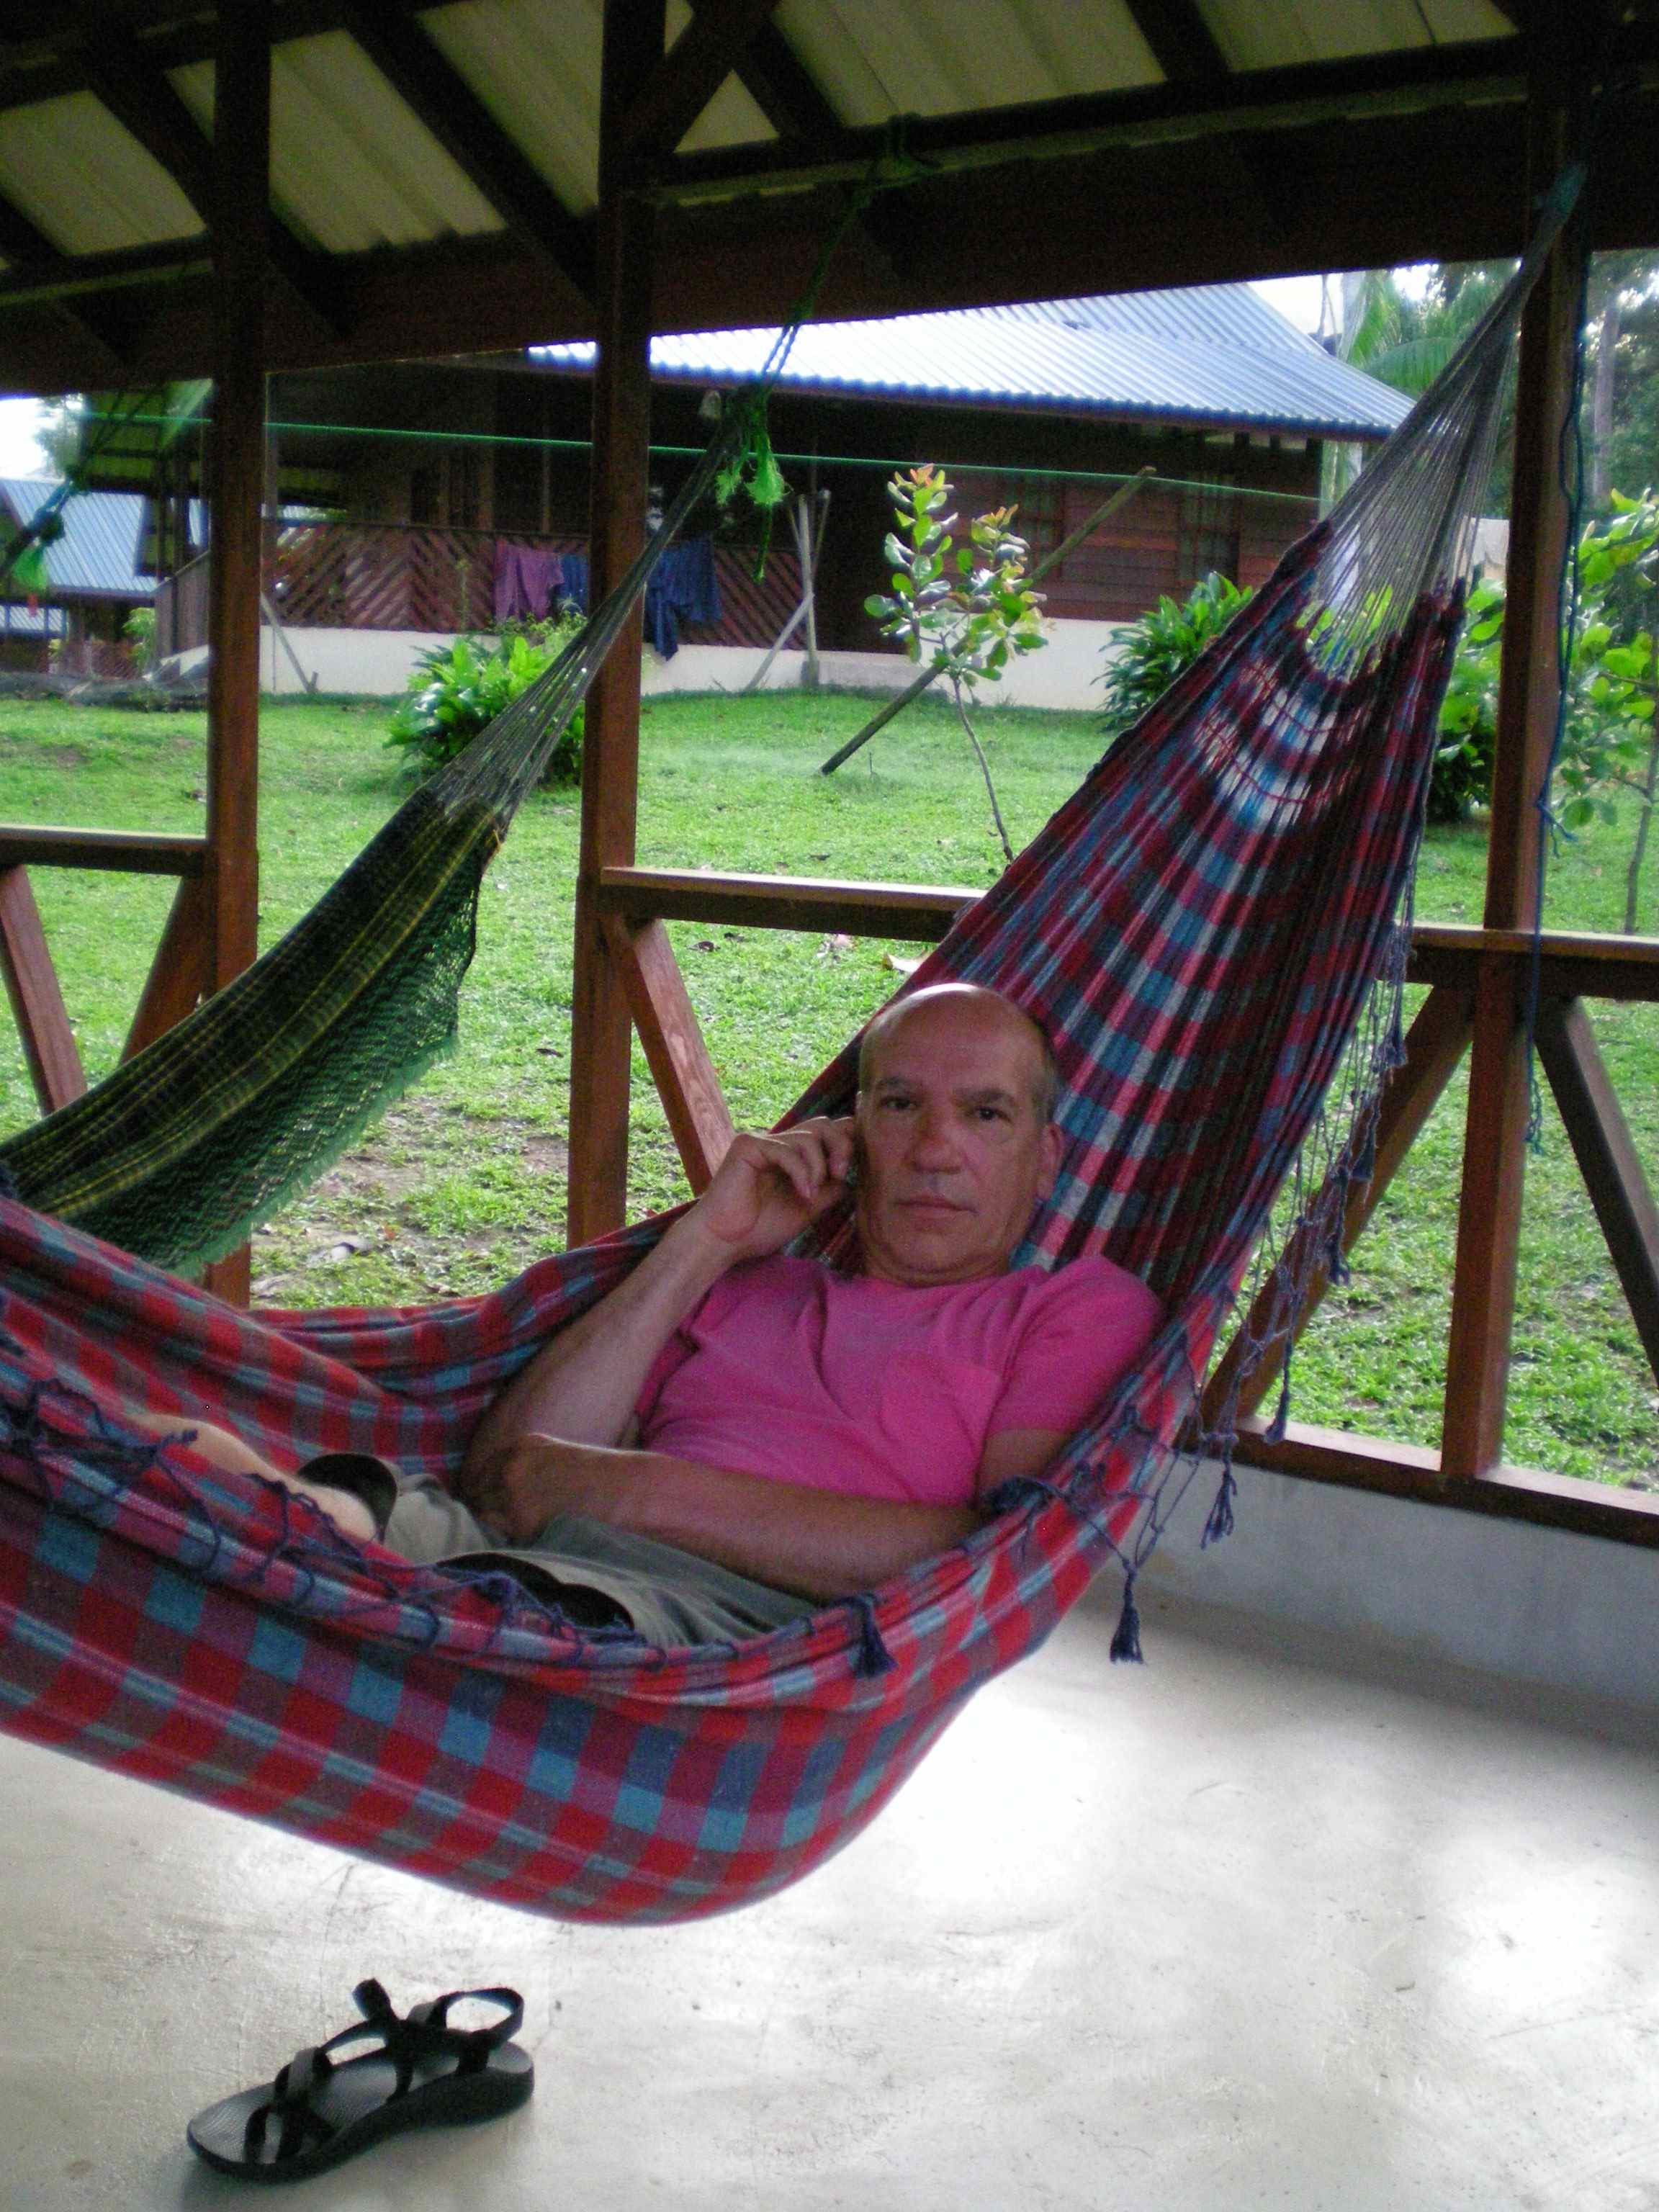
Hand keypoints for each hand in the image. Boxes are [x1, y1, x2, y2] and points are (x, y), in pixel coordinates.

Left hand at [470, 1434, 618, 1544]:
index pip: (480, 1470)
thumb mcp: (556, 1455)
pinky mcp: (521, 1524)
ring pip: (482, 1513)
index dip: (480, 1486)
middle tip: (490, 1518)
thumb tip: (501, 1486)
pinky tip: (519, 1536)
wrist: (619, 1490)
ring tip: (505, 1529)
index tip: (482, 1498)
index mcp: (520, 1447)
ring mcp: (513, 1496)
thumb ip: (527, 1465)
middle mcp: (510, 1468)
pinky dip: (503, 1535)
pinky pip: (499, 1532)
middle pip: (475, 1491)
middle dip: (481, 1503)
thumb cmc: (597, 1476)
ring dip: (491, 1520)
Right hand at [682, 1116, 854, 1264]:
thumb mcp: (807, 1209)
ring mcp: (762, 1142)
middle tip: (841, 1173)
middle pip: (823, 1124)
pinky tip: (803, 1194)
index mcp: (792, 1156)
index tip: (850, 1171)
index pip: (826, 1133)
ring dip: (818, 1166)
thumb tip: (851, 1177)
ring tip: (811, 1195)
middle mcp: (778, 1144)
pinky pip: (787, 1150)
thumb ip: (829, 1190)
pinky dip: (801, 1172)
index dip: (846, 1142)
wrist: (724, 1243)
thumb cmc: (760, 1229)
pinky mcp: (748, 1146)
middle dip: (841, 1146)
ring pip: (809, 1136)